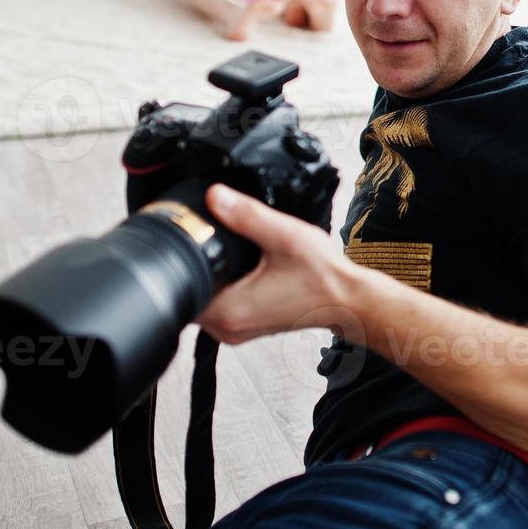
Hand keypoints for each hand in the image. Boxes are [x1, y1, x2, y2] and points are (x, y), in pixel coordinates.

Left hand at [193, 184, 360, 344]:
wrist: (347, 300)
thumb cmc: (322, 277)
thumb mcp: (283, 235)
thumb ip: (246, 214)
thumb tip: (214, 197)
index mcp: (231, 309)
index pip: (179, 288)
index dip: (180, 261)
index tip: (191, 241)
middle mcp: (228, 327)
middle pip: (188, 294)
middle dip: (196, 266)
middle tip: (212, 242)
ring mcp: (236, 332)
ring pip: (203, 301)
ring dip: (210, 278)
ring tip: (230, 256)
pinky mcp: (246, 328)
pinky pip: (220, 307)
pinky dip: (223, 288)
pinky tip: (240, 270)